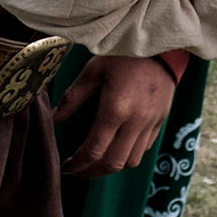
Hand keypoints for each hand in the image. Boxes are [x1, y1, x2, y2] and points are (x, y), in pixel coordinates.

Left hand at [56, 56, 176, 176]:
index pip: (94, 150)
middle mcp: (136, 120)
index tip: (66, 166)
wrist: (160, 43)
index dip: (76, 164)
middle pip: (113, 163)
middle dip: (91, 172)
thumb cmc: (123, 55)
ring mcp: (151, 122)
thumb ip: (73, 98)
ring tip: (97, 163)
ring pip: (131, 161)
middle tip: (77, 171)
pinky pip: (145, 147)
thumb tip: (54, 118)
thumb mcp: (93, 71)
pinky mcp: (161, 119)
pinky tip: (117, 147)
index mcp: (115, 109)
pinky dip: (129, 154)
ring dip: (111, 167)